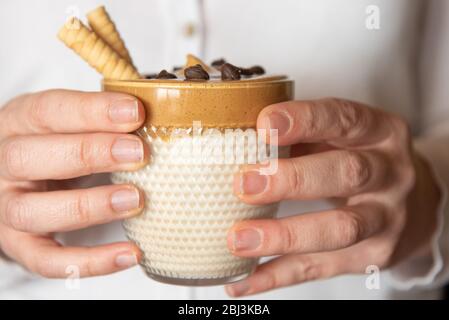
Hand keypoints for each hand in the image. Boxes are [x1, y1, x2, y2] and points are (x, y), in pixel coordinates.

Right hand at [0, 90, 149, 277]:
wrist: (21, 180)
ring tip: (135, 200)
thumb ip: (101, 120)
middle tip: (139, 153)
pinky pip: (48, 260)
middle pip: (29, 158)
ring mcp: (7, 208)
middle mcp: (5, 165)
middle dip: (89, 153)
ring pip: (32, 211)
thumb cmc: (57, 145)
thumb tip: (159, 116)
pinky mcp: (20, 245)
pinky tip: (131, 253)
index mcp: (18, 123)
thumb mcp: (70, 122)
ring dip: (88, 206)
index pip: (48, 111)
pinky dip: (91, 261)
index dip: (92, 112)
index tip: (135, 113)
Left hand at [226, 98, 440, 295]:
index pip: (344, 119)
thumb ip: (305, 134)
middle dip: (292, 180)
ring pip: (338, 229)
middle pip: (347, 174)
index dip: (305, 120)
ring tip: (238, 239)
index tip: (264, 124)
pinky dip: (277, 276)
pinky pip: (320, 268)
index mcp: (380, 133)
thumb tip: (242, 139)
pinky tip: (243, 279)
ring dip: (284, 235)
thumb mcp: (344, 137)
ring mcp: (385, 220)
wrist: (413, 204)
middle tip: (244, 185)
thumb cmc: (362, 161)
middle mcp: (390, 175)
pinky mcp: (370, 257)